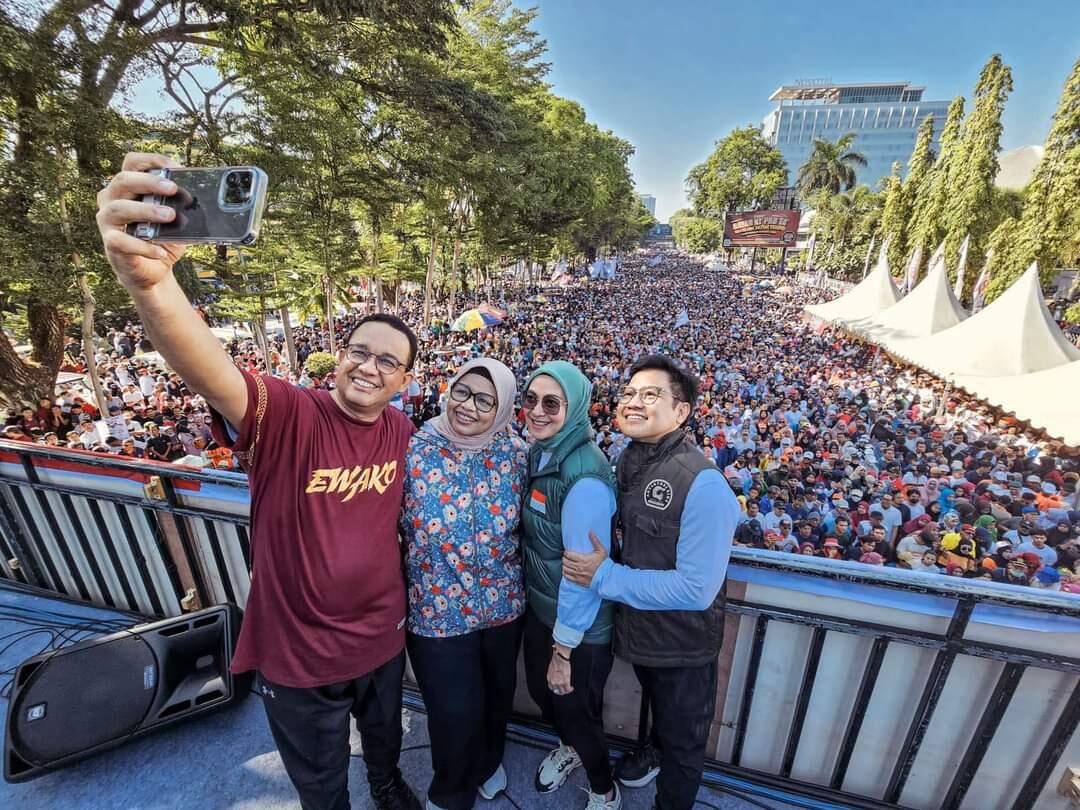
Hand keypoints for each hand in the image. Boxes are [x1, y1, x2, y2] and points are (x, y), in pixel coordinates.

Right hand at [96, 152, 185, 290]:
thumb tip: (196, 197)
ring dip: (146, 210)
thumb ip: (179, 206)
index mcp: (127, 187)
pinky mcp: (110, 244)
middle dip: (148, 182)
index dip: (150, 160)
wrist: (153, 270)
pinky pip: (121, 241)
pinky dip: (143, 246)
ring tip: (170, 215)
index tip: (172, 165)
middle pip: (123, 180)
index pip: (131, 163)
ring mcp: (107, 221)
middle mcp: (111, 199)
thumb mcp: (174, 219)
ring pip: (119, 208)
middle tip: (172, 188)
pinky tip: (160, 251)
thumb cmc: (161, 238)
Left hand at [547, 650, 572, 695]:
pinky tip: (571, 687)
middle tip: (565, 689)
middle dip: (561, 691)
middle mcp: (553, 682)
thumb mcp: (551, 669)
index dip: (556, 688)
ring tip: (569, 689)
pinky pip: (568, 689)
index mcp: (549, 678)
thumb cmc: (556, 660)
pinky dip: (570, 689)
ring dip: (566, 690)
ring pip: (563, 691)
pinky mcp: (565, 682)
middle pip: (557, 691)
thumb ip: (553, 674)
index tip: (559, 687)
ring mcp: (559, 683)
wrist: (560, 658)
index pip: (551, 687)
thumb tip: (556, 676)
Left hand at [562, 531, 607, 586]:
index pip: (568, 554)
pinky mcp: (578, 581)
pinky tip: (567, 571)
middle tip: (567, 557)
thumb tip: (590, 532)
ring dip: (564, 565)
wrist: (606, 577)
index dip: (566, 552)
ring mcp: (577, 575)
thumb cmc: (604, 564)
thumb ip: (595, 541)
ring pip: (564, 569)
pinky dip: (565, 573)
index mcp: (583, 559)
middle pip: (565, 561)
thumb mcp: (601, 551)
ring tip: (566, 563)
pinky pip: (567, 577)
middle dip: (564, 558)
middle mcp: (578, 567)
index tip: (567, 552)